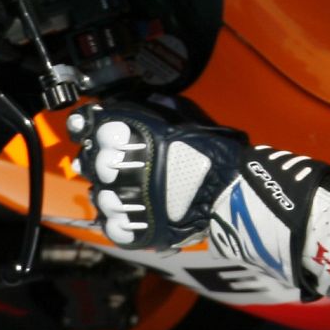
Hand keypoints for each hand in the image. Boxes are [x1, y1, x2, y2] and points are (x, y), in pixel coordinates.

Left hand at [69, 100, 329, 290]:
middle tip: (112, 163)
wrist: (234, 194)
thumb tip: (144, 100)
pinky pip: (113, 227)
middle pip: (94, 162)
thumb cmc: (217, 154)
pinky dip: (118, 221)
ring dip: (109, 192)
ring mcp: (131, 202)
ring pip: (100, 196)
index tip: (101, 132)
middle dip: (101, 161)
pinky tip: (130, 213)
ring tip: (125, 191)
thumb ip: (161, 110)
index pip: (100, 130)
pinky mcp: (138, 229)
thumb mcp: (188, 119)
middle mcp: (129, 168)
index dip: (98, 130)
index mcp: (139, 138)